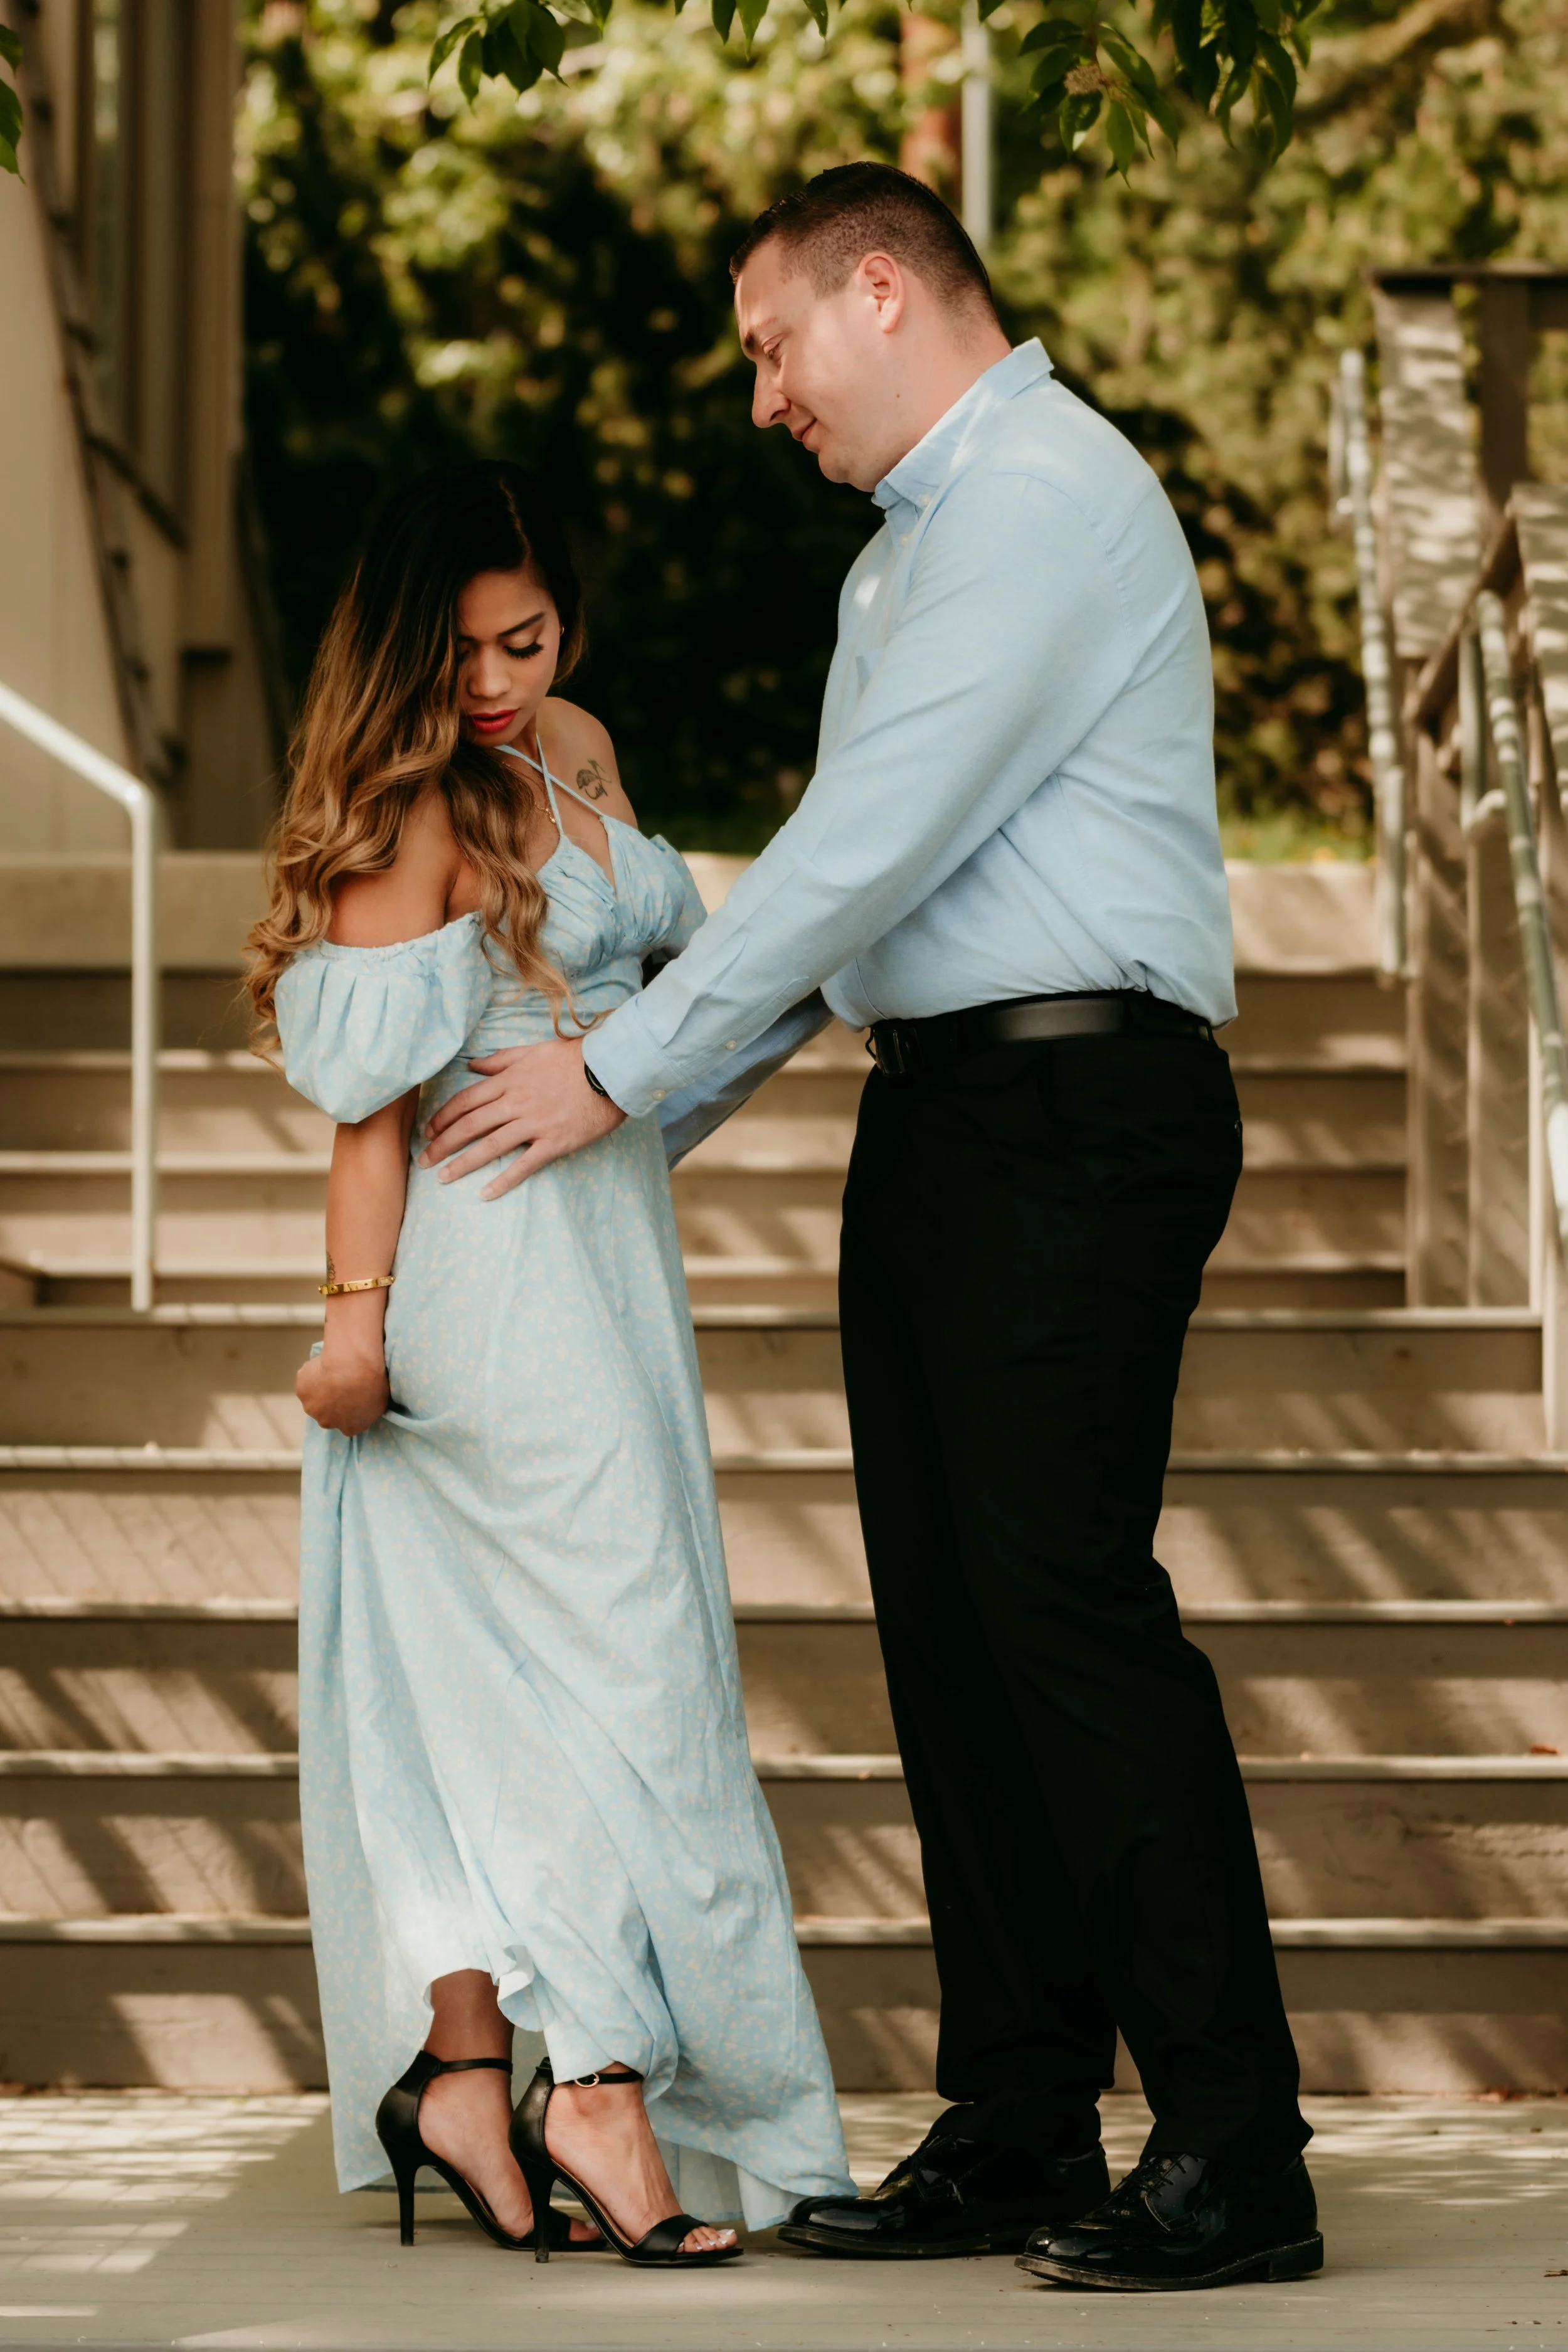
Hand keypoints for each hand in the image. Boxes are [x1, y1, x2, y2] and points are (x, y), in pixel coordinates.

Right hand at [297, 1343, 390, 1435]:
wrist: (352, 1367)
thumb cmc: (372, 1384)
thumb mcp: (380, 1401)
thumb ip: (368, 1408)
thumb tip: (366, 1404)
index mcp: (349, 1428)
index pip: (348, 1424)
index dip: (349, 1410)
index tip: (353, 1397)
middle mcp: (327, 1422)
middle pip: (327, 1414)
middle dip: (331, 1402)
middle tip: (341, 1384)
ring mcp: (311, 1407)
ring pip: (314, 1399)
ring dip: (319, 1389)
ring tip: (331, 1372)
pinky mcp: (301, 1390)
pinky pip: (306, 1381)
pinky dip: (311, 1375)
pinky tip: (323, 1364)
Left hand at [419, 1038, 623, 1197]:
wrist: (611, 1069)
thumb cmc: (575, 1057)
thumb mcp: (533, 1050)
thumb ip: (501, 1059)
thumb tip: (472, 1066)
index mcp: (509, 1081)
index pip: (465, 1101)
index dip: (443, 1117)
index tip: (428, 1131)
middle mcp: (516, 1103)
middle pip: (469, 1125)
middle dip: (442, 1144)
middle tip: (423, 1161)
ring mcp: (535, 1123)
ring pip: (490, 1145)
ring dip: (462, 1163)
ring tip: (442, 1178)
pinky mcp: (555, 1141)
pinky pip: (524, 1164)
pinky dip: (504, 1180)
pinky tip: (485, 1193)